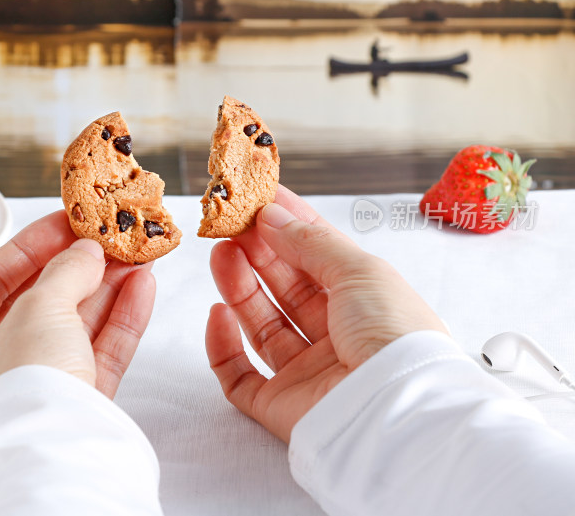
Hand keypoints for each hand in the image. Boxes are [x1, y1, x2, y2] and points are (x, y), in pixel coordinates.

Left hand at [0, 210, 155, 436]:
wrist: (58, 457)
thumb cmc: (25, 383)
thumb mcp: (40, 309)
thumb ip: (65, 271)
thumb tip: (86, 251)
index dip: (30, 246)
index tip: (65, 222)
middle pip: (38, 302)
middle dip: (79, 267)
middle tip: (106, 237)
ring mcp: (35, 386)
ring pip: (74, 325)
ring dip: (107, 288)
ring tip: (136, 253)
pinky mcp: (74, 402)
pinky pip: (97, 351)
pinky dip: (120, 319)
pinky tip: (142, 286)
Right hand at [205, 185, 446, 441]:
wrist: (398, 415)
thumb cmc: (394, 337)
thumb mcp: (359, 271)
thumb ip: (310, 242)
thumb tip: (271, 216)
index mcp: (365, 303)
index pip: (319, 257)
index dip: (289, 226)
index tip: (259, 199)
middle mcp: (337, 336)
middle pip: (287, 288)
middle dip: (259, 252)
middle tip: (231, 225)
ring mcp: (308, 372)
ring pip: (262, 324)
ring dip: (239, 287)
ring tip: (220, 254)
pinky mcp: (281, 407)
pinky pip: (240, 377)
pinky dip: (223, 346)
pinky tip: (217, 313)